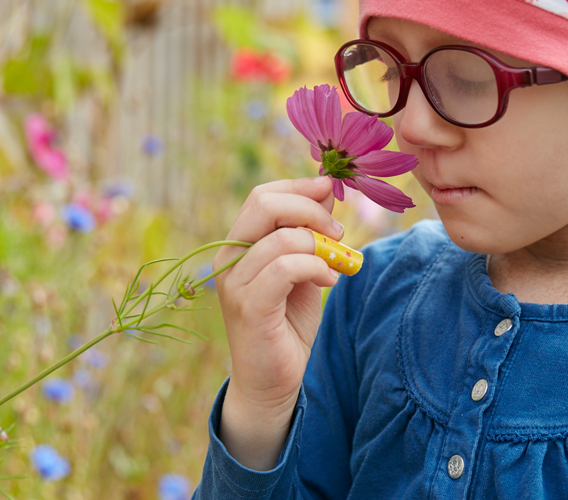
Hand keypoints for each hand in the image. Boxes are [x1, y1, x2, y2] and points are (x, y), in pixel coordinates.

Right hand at [212, 176, 343, 469]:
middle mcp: (229, 258)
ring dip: (320, 245)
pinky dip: (315, 267)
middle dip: (310, 208)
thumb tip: (326, 191)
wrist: (272, 381)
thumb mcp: (304, 269)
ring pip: (280, 237)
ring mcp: (235, 283)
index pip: (263, 195)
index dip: (299, 186)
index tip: (331, 190)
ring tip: (337, 264)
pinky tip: (330, 280)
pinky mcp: (249, 307)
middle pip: (264, 203)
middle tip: (338, 231)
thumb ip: (309, 234)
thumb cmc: (287, 324)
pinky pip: (285, 269)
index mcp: (239, 244)